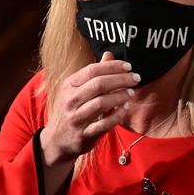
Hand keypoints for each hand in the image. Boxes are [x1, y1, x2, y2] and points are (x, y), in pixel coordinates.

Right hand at [40, 51, 139, 165]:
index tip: (128, 66)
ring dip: (120, 96)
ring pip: (101, 103)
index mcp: (69, 85)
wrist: (57, 139)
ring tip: (131, 93)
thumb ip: (94, 73)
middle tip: (135, 78)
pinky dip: (117, 115)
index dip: (112, 67)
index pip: (92, 70)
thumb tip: (109, 54)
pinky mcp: (84, 134)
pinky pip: (104, 124)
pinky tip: (125, 108)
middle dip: (120, 79)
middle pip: (98, 85)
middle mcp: (70, 100)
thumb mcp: (77, 89)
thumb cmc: (72, 109)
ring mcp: (76, 118)